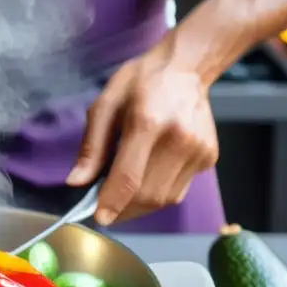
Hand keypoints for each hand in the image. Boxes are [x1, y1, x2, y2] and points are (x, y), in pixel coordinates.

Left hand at [66, 52, 218, 224]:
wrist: (186, 67)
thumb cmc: (141, 81)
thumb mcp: (105, 104)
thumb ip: (91, 147)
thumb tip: (76, 182)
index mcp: (148, 122)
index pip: (130, 177)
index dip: (112, 203)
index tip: (99, 218)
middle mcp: (178, 138)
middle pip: (148, 195)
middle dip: (123, 209)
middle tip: (105, 205)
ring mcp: (198, 150)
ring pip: (165, 199)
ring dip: (140, 205)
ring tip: (124, 192)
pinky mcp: (209, 157)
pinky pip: (178, 190)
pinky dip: (158, 193)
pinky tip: (149, 175)